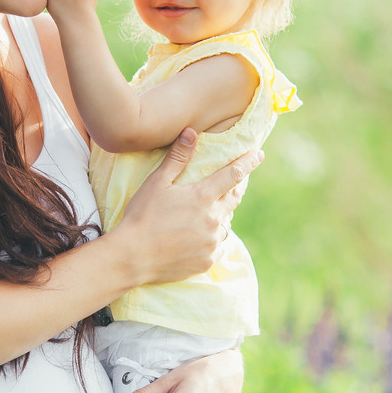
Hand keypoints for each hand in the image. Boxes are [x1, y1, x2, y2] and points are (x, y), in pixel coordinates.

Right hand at [113, 129, 262, 286]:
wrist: (133, 257)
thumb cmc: (142, 216)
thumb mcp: (156, 183)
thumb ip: (177, 158)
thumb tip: (191, 132)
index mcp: (202, 197)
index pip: (234, 174)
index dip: (248, 163)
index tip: (258, 155)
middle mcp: (213, 219)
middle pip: (234, 199)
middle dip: (236, 188)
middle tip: (235, 183)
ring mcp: (212, 242)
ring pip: (226, 224)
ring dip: (221, 215)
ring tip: (211, 213)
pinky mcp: (207, 260)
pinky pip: (218, 246)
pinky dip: (213, 238)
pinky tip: (202, 237)